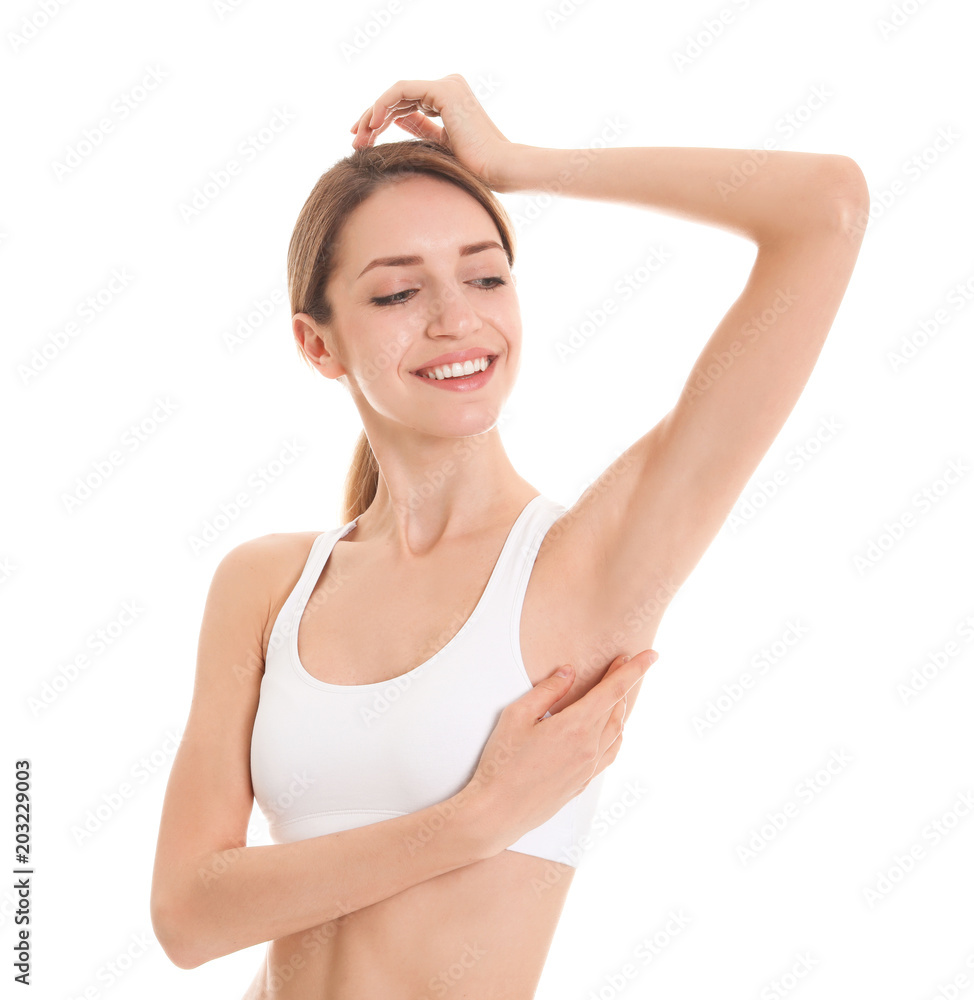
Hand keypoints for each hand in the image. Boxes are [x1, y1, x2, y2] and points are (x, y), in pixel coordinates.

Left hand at [348, 74, 518, 191]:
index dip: (381, 120)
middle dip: (372, 118)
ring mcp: (446, 85)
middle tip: (354, 140)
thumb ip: (420, 129)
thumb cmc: (475, 169)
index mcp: (449, 98)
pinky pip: (401, 92)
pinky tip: (371, 126)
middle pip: (398, 98)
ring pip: (396, 93)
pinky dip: (382, 106)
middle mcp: (448, 86)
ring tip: (358, 138)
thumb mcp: (440, 147)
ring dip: (373, 114)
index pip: (406, 104)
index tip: (363, 142)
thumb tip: (394, 120)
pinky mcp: (442, 91)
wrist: (498, 170)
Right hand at [461, 649, 658, 854]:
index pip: (614, 690)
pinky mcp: (583, 783)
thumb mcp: (517, 716)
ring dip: (619, 707)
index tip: (651, 655)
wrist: (497, 812)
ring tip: (615, 691)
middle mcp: (589, 748)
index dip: (634, 670)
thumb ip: (548, 690)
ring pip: (617, 731)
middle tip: (622, 662)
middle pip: (616, 707)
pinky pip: (610, 752)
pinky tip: (611, 729)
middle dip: (622, 681)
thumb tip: (569, 672)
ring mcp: (588, 768)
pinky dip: (616, 734)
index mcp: (576, 727)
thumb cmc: (502, 763)